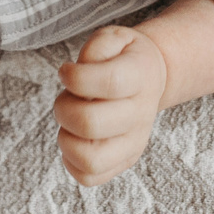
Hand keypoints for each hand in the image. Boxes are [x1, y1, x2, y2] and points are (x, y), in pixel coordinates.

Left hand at [53, 24, 170, 185]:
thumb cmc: (123, 57)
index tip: (65, 70)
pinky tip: (75, 136)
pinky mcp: (124, 160)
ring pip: (90, 159)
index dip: (76, 77)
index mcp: (141, 76)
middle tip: (66, 96)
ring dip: (66, 138)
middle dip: (64, 108)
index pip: (110, 82)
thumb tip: (78, 75)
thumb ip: (96, 49)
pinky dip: (71, 160)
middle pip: (91, 123)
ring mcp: (134, 142)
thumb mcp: (114, 37)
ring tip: (70, 120)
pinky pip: (89, 176)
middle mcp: (141, 114)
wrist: (150, 78)